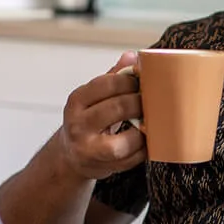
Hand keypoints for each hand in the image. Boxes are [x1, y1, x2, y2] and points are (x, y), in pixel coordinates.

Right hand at [57, 51, 145, 180]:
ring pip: (123, 142)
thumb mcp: (94, 96)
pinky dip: (144, 149)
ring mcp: (88, 149)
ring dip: (142, 131)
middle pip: (117, 108)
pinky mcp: (102, 167)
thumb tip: (133, 56)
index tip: (142, 81)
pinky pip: (131, 160)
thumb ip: (114, 77)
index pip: (106, 84)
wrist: (72, 154)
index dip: (130, 81)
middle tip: (152, 100)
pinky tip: (147, 140)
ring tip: (149, 122)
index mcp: (77, 101)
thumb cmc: (90, 119)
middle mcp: (78, 124)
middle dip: (139, 103)